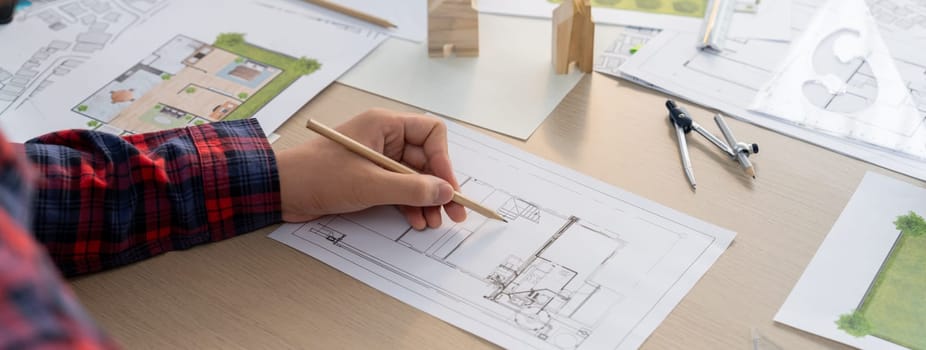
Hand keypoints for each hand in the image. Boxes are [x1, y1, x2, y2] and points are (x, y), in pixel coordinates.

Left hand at [275, 108, 466, 228]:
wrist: (280, 190)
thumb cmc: (318, 176)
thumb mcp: (370, 184)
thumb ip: (411, 188)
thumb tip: (445, 191)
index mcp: (384, 125)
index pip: (431, 134)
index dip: (444, 160)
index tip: (448, 187)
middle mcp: (384, 138)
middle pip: (426, 159)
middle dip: (439, 186)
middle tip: (454, 212)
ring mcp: (377, 159)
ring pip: (414, 178)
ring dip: (426, 200)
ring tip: (433, 222)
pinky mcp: (368, 178)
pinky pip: (399, 189)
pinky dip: (409, 204)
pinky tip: (416, 221)